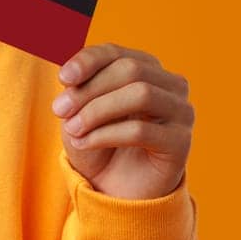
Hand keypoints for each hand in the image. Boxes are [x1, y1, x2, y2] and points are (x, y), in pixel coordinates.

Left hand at [52, 42, 193, 199]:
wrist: (113, 187)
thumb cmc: (97, 140)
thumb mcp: (80, 110)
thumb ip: (79, 87)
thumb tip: (69, 74)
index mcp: (145, 68)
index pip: (116, 53)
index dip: (88, 60)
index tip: (62, 78)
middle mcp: (170, 85)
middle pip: (130, 70)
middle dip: (89, 89)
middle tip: (59, 110)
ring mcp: (181, 112)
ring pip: (141, 94)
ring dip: (97, 110)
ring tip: (72, 129)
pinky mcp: (181, 142)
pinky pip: (141, 130)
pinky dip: (105, 135)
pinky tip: (85, 143)